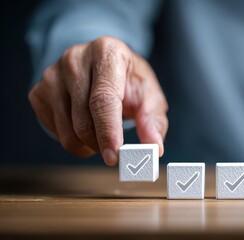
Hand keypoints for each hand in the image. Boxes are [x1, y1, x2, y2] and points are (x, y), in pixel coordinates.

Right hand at [28, 36, 167, 165]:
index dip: (108, 131)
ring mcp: (52, 74)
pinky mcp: (38, 91)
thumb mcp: (149, 95)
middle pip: (84, 119)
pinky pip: (54, 131)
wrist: (101, 67)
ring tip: (103, 136)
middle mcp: (75, 58)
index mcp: (107, 52)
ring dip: (89, 146)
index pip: (103, 99)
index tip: (115, 156)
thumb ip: (154, 120)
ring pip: (67, 131)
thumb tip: (154, 148)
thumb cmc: (128, 81)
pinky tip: (86, 127)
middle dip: (101, 144)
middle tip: (116, 152)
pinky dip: (74, 141)